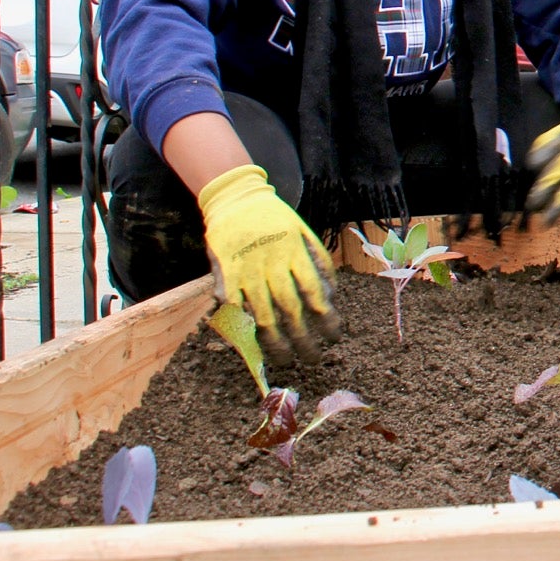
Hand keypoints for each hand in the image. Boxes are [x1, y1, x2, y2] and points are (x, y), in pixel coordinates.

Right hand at [197, 164, 337, 363]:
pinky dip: (243, 327)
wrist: (235, 199)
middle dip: (304, 339)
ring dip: (276, 343)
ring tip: (287, 361)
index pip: (315, 293)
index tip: (334, 337)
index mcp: (294, 254)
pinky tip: (254, 345)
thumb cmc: (274, 218)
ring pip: (262, 316)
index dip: (326, 319)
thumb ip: (318, 261)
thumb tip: (330, 294)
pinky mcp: (225, 276)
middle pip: (290, 310)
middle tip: (314, 359)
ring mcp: (246, 272)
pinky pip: (234, 308)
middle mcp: (271, 265)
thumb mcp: (303, 232)